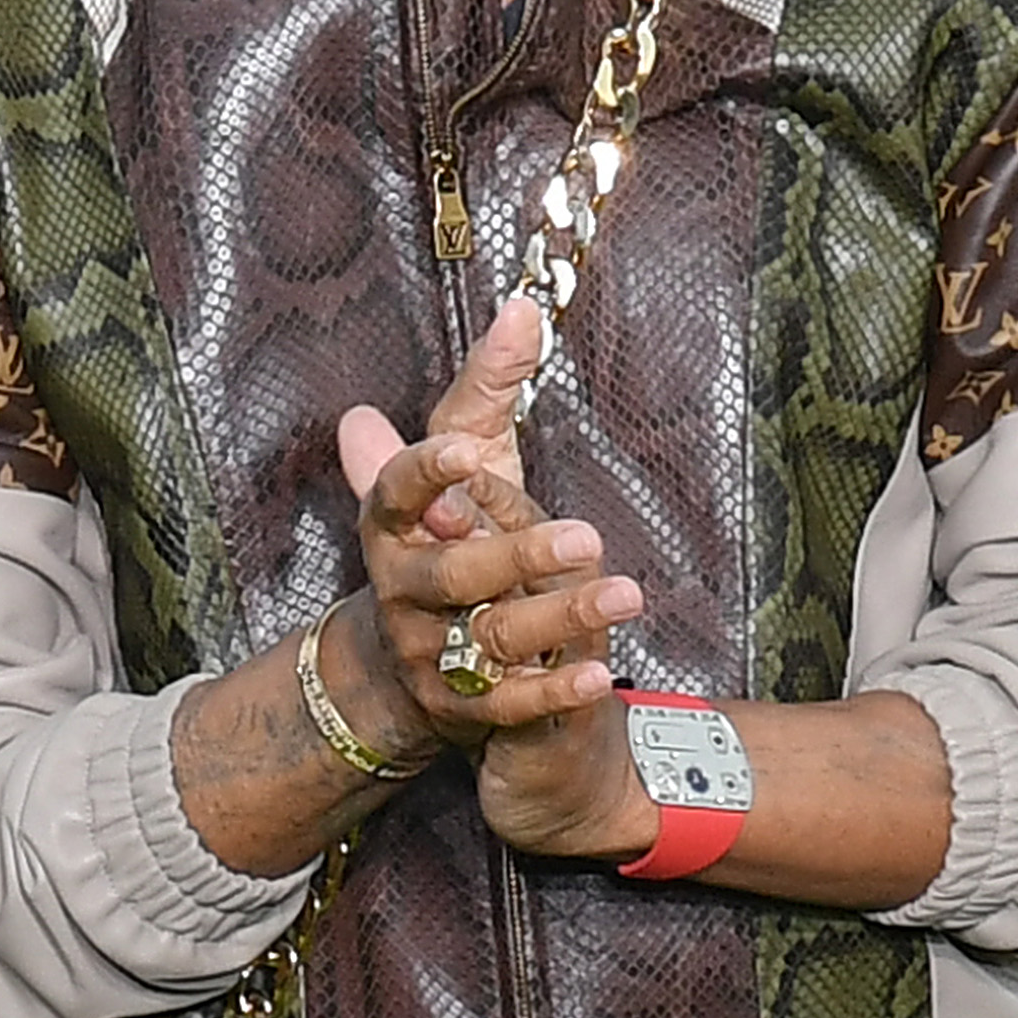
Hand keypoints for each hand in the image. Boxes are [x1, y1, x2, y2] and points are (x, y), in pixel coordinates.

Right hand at [335, 291, 652, 853]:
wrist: (403, 661)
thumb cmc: (446, 535)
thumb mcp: (463, 460)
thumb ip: (490, 389)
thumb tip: (523, 309)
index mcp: (392, 525)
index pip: (396, 494)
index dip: (426, 473)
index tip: (466, 451)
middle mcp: (402, 589)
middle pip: (453, 575)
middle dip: (517, 557)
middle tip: (585, 536)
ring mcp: (428, 652)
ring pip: (489, 639)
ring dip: (557, 618)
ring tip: (626, 594)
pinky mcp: (461, 708)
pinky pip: (509, 704)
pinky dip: (555, 689)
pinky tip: (603, 671)